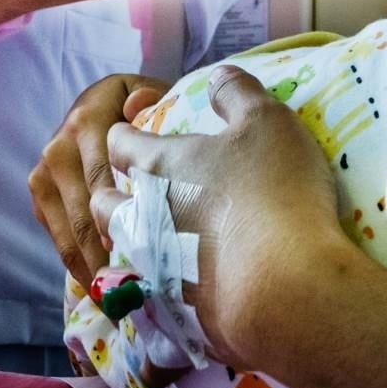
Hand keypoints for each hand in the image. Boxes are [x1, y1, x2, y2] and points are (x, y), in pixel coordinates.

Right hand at [30, 71, 173, 285]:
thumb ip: (152, 101)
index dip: (115, 217)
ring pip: (65, 226)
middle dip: (102, 253)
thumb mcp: (147, 95)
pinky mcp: (38, 189)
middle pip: (81, 210)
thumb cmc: (134, 106)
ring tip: (107, 296)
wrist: (95, 102)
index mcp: (88, 122)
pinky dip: (72, 256)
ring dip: (86, 263)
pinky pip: (54, 229)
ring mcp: (44, 169)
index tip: (134, 252)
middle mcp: (60, 146)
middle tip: (124, 291)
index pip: (100, 177)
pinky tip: (92, 279)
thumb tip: (138, 106)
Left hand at [96, 65, 349, 376]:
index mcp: (160, 165)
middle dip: (109, 192)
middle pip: (103, 204)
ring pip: (122, 253)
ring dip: (130, 241)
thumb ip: (237, 92)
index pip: (119, 143)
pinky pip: (155, 295)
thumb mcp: (267, 121)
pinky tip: (189, 283)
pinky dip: (164, 284)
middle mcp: (144, 218)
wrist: (283, 289)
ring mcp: (156, 269)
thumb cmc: (274, 191)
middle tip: (133, 189)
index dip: (125, 132)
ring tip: (156, 238)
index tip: (135, 129)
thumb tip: (217, 75)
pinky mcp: (177, 313)